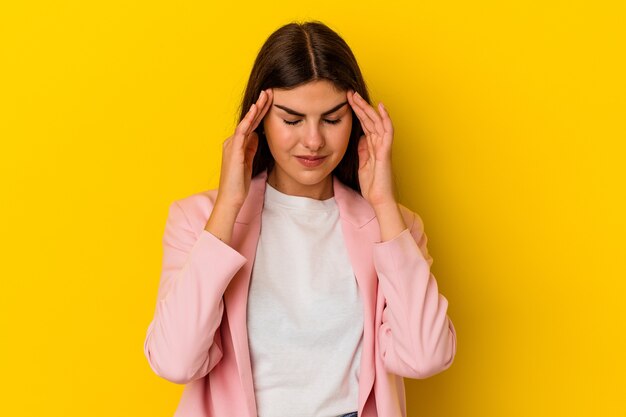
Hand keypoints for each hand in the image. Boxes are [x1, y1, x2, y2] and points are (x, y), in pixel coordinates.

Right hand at [216, 89, 272, 210]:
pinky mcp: (233, 150)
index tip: (271, 101)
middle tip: (269, 91)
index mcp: (237, 144)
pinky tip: (255, 110)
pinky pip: (242, 131)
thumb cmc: (239, 184)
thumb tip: (257, 135)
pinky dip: (249, 119)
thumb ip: (251, 148)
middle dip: (260, 105)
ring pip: (246, 122)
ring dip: (256, 108)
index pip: (251, 124)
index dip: (261, 112)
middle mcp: (233, 141)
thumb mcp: (248, 162)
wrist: (231, 198)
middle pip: (249, 120)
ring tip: (265, 96)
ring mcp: (232, 144)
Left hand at [347, 90, 396, 207]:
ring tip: (357, 97)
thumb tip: (360, 138)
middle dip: (360, 106)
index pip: (364, 125)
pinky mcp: (386, 151)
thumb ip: (362, 150)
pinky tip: (380, 107)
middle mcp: (379, 143)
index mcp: (372, 146)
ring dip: (367, 108)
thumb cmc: (372, 185)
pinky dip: (385, 118)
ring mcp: (384, 146)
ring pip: (377, 122)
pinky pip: (387, 131)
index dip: (357, 112)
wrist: (379, 200)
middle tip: (349, 93)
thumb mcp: (362, 164)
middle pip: (369, 120)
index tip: (346, 101)